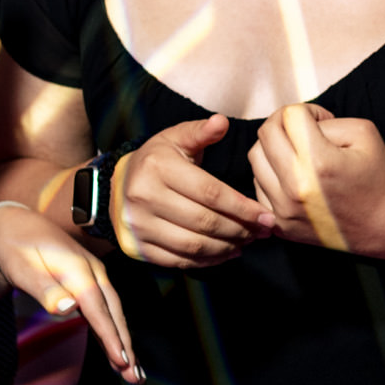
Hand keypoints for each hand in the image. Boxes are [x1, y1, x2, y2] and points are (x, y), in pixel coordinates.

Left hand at [0, 202, 141, 383]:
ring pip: (114, 312)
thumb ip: (45, 289)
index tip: (122, 361)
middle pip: (114, 312)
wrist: (16, 225)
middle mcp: (93, 271)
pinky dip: (115, 331)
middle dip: (126, 345)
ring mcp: (95, 275)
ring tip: (134, 372)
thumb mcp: (21, 267)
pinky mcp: (91, 281)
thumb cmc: (15, 248)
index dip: (110, 335)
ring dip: (124, 342)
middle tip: (136, 377)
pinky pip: (107, 309)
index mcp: (78, 268)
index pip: (98, 308)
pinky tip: (119, 349)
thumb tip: (70, 309)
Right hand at [111, 116, 274, 268]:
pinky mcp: (138, 247)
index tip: (266, 216)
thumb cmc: (157, 159)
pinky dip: (207, 261)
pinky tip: (227, 253)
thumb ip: (201, 131)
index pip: (211, 192)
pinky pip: (179, 260)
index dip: (243, 207)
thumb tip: (222, 122)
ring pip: (193, 246)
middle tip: (263, 232)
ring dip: (227, 247)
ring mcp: (139, 226)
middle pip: (205, 222)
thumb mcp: (176, 138)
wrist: (117, 184)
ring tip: (248, 241)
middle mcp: (145, 197)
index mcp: (159, 168)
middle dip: (241, 229)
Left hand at [247, 104, 384, 256]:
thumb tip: (297, 123)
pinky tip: (293, 176)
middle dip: (284, 122)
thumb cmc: (377, 177)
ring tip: (297, 153)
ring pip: (256, 159)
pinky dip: (271, 175)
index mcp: (318, 162)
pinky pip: (258, 186)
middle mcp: (296, 187)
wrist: (384, 225)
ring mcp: (285, 209)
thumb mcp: (363, 133)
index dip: (308, 110)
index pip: (290, 116)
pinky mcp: (280, 224)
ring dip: (273, 148)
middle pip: (266, 134)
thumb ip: (325, 121)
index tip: (322, 122)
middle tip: (302, 128)